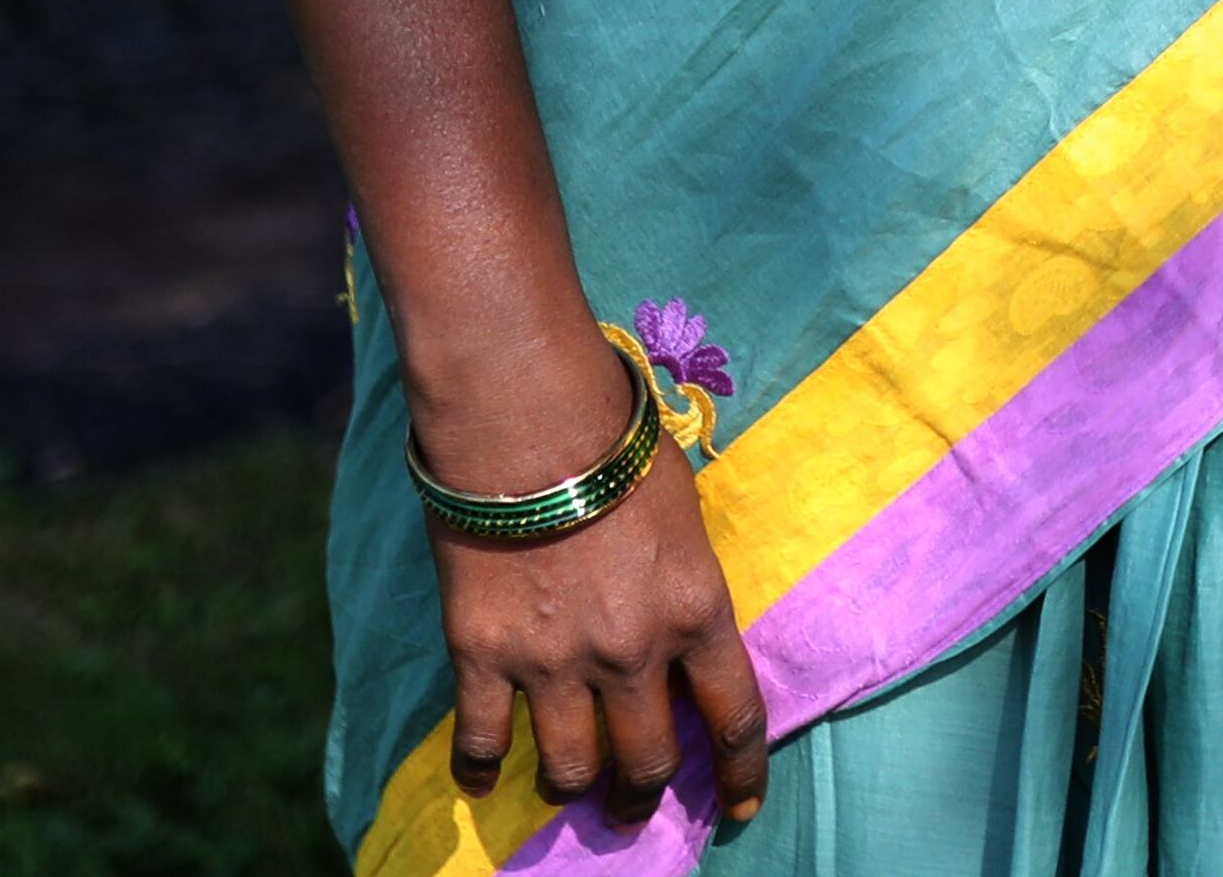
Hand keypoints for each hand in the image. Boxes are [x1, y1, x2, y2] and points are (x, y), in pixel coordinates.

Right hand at [423, 347, 771, 829]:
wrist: (527, 416)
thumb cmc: (617, 444)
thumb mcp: (683, 516)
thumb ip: (682, 585)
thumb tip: (676, 631)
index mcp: (695, 609)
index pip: (734, 717)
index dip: (742, 772)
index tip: (740, 806)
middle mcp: (632, 650)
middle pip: (647, 763)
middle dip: (643, 795)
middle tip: (633, 804)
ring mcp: (554, 661)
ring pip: (571, 771)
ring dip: (574, 788)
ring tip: (571, 788)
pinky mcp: (483, 656)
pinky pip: (481, 744)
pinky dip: (480, 769)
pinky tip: (482, 776)